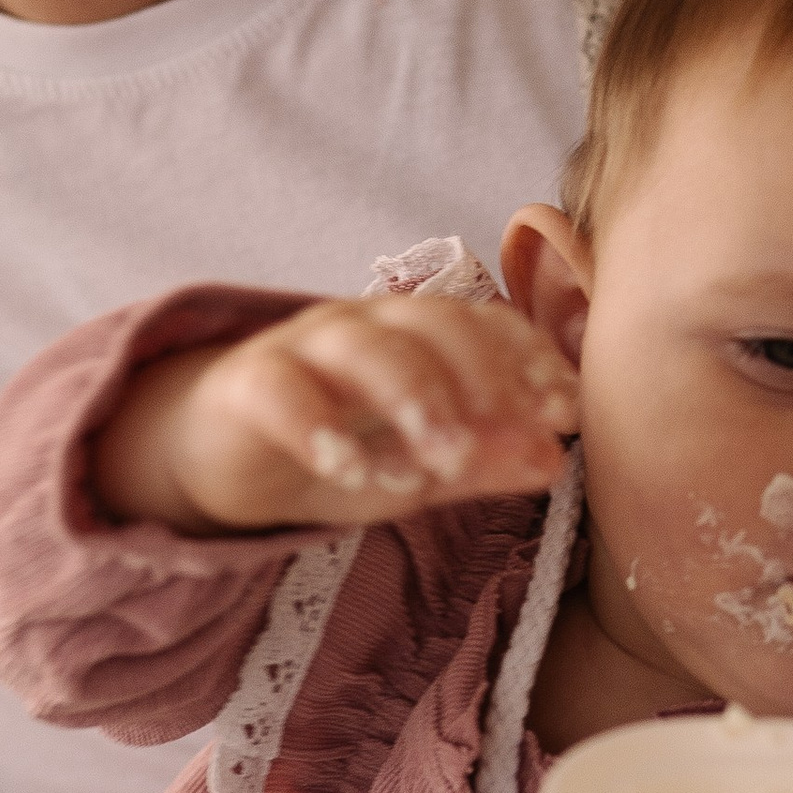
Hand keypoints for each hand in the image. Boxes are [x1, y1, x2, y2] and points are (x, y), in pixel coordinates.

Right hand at [97, 295, 577, 533]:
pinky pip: (281, 387)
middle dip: (480, 380)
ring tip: (434, 468)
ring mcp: (307, 346)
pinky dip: (316, 425)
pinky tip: (345, 468)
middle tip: (510, 441)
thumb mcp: (420, 466)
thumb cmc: (342, 450)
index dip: (530, 361)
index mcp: (421, 334)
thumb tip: (555, 458)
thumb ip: (485, 459)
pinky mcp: (247, 381)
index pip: (486, 325)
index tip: (566, 411)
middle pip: (433, 325)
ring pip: (365, 348)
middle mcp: (370, 324)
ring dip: (410, 400)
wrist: (226, 455)